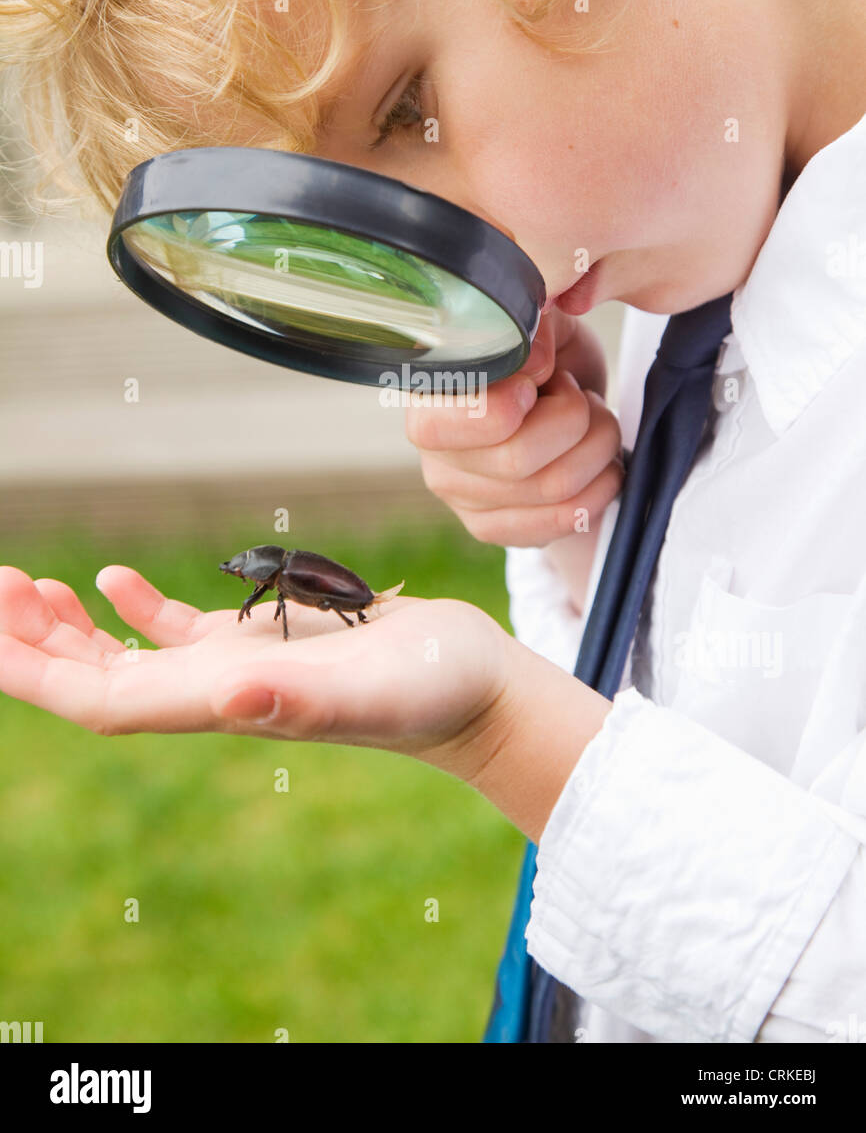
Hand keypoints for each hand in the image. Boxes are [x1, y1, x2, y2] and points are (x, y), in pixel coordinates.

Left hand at [0, 565, 510, 781]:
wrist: (474, 686)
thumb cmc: (433, 691)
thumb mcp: (369, 690)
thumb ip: (299, 702)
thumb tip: (227, 699)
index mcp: (217, 703)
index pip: (99, 700)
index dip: (35, 671)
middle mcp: (211, 692)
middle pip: (96, 680)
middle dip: (34, 642)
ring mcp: (234, 667)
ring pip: (126, 656)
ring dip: (70, 628)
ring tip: (23, 586)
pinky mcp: (264, 642)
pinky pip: (176, 630)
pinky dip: (134, 605)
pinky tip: (109, 578)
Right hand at [406, 311, 624, 546]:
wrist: (565, 408)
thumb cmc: (550, 359)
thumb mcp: (547, 324)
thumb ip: (535, 327)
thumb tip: (533, 362)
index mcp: (427, 397)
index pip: (444, 424)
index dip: (507, 403)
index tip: (542, 378)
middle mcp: (433, 456)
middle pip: (515, 459)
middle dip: (574, 418)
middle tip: (578, 396)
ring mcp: (462, 500)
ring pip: (552, 488)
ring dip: (598, 446)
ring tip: (596, 422)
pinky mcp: (495, 530)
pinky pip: (564, 521)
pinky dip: (602, 486)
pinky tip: (601, 462)